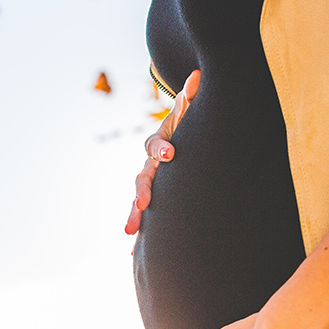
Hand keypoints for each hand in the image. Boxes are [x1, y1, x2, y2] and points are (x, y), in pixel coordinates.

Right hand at [124, 67, 200, 234]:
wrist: (181, 143)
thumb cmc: (188, 128)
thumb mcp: (190, 113)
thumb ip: (192, 98)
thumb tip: (198, 75)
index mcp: (160, 143)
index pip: (156, 144)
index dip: (162, 148)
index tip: (172, 154)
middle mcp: (150, 165)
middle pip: (142, 177)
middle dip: (141, 191)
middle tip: (143, 204)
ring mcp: (150, 184)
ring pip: (139, 200)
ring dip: (134, 215)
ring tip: (130, 233)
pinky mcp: (155, 201)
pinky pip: (146, 218)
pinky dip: (141, 234)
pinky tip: (133, 254)